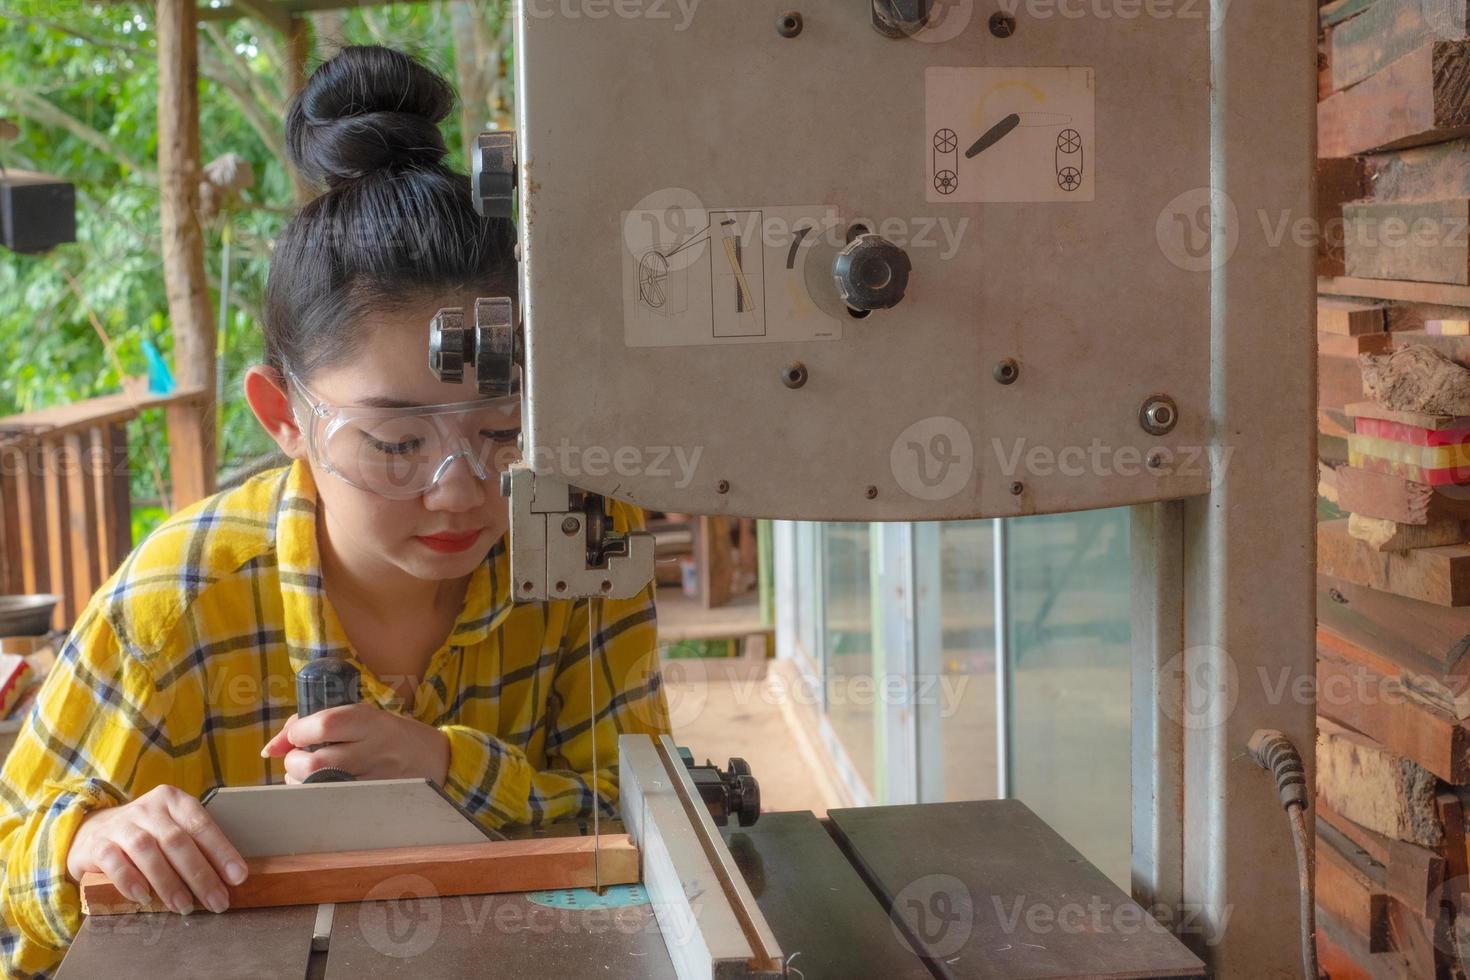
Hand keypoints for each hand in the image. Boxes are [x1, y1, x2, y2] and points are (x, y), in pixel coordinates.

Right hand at [66, 785, 246, 914]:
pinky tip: (144, 897)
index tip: (238, 877)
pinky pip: (114, 861)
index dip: (222, 852)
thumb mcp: (172, 830)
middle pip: (178, 841)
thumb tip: (228, 879)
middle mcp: (149, 808)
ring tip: (184, 906)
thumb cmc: (147, 834)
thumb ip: (195, 846)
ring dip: (168, 882)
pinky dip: (130, 880)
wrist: (92, 832)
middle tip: (216, 901)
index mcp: (174, 801)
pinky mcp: (98, 844)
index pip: (202, 825)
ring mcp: (121, 824)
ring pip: (147, 850)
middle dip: (200, 875)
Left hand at [261, 704, 450, 784]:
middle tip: (297, 759)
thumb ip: (316, 723)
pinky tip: (320, 788)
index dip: (296, 733)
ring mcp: (372, 778)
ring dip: (299, 781)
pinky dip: (314, 795)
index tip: (294, 737)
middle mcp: (372, 748)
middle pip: (314, 762)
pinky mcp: (371, 799)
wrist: (435, 758)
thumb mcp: (363, 715)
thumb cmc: (390, 733)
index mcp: (368, 720)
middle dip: (293, 762)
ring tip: (306, 774)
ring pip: (318, 785)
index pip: (323, 725)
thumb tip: (270, 748)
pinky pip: (330, 800)